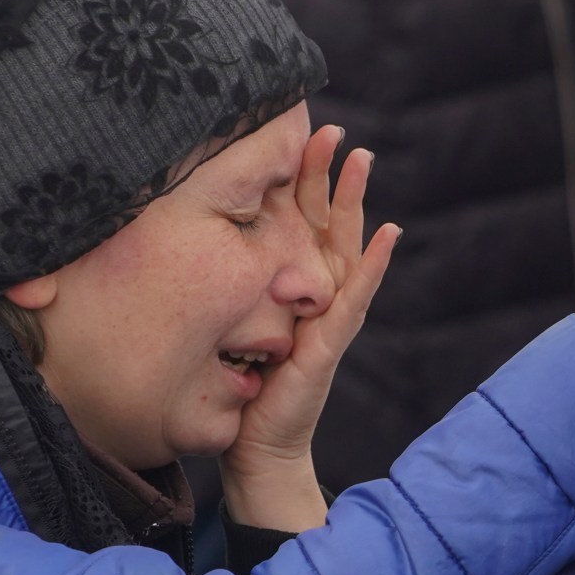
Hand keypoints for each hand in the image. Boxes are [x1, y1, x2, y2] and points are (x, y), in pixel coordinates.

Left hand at [221, 126, 398, 530]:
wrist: (255, 444)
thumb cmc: (240, 387)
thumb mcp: (227, 321)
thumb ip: (227, 286)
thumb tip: (183, 243)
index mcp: (289, 282)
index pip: (295, 220)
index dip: (297, 179)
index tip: (293, 134)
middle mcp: (314, 290)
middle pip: (323, 220)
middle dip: (327, 174)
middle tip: (329, 129)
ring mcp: (329, 313)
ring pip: (345, 244)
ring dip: (355, 202)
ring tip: (362, 160)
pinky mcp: (332, 339)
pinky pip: (357, 294)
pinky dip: (376, 264)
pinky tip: (391, 234)